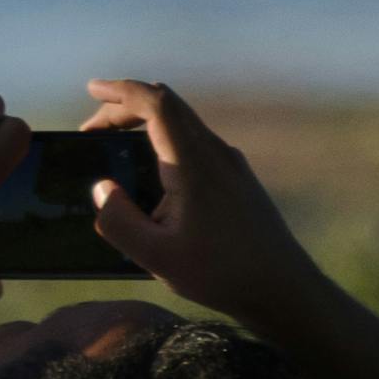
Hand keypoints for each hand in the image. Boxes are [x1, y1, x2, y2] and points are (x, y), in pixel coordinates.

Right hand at [84, 78, 315, 327]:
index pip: (156, 104)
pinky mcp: (239, 180)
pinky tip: (154, 174)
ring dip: (146, 124)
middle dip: (126, 106)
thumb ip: (118, 221)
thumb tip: (102, 188)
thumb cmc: (222, 274)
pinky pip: (195, 143)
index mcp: (194, 164)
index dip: (121, 91)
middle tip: (93, 125)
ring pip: (183, 123)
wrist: (286, 289)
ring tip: (117, 145)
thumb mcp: (157, 257)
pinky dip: (165, 141)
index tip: (92, 89)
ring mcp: (232, 165)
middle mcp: (216, 153)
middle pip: (168, 106)